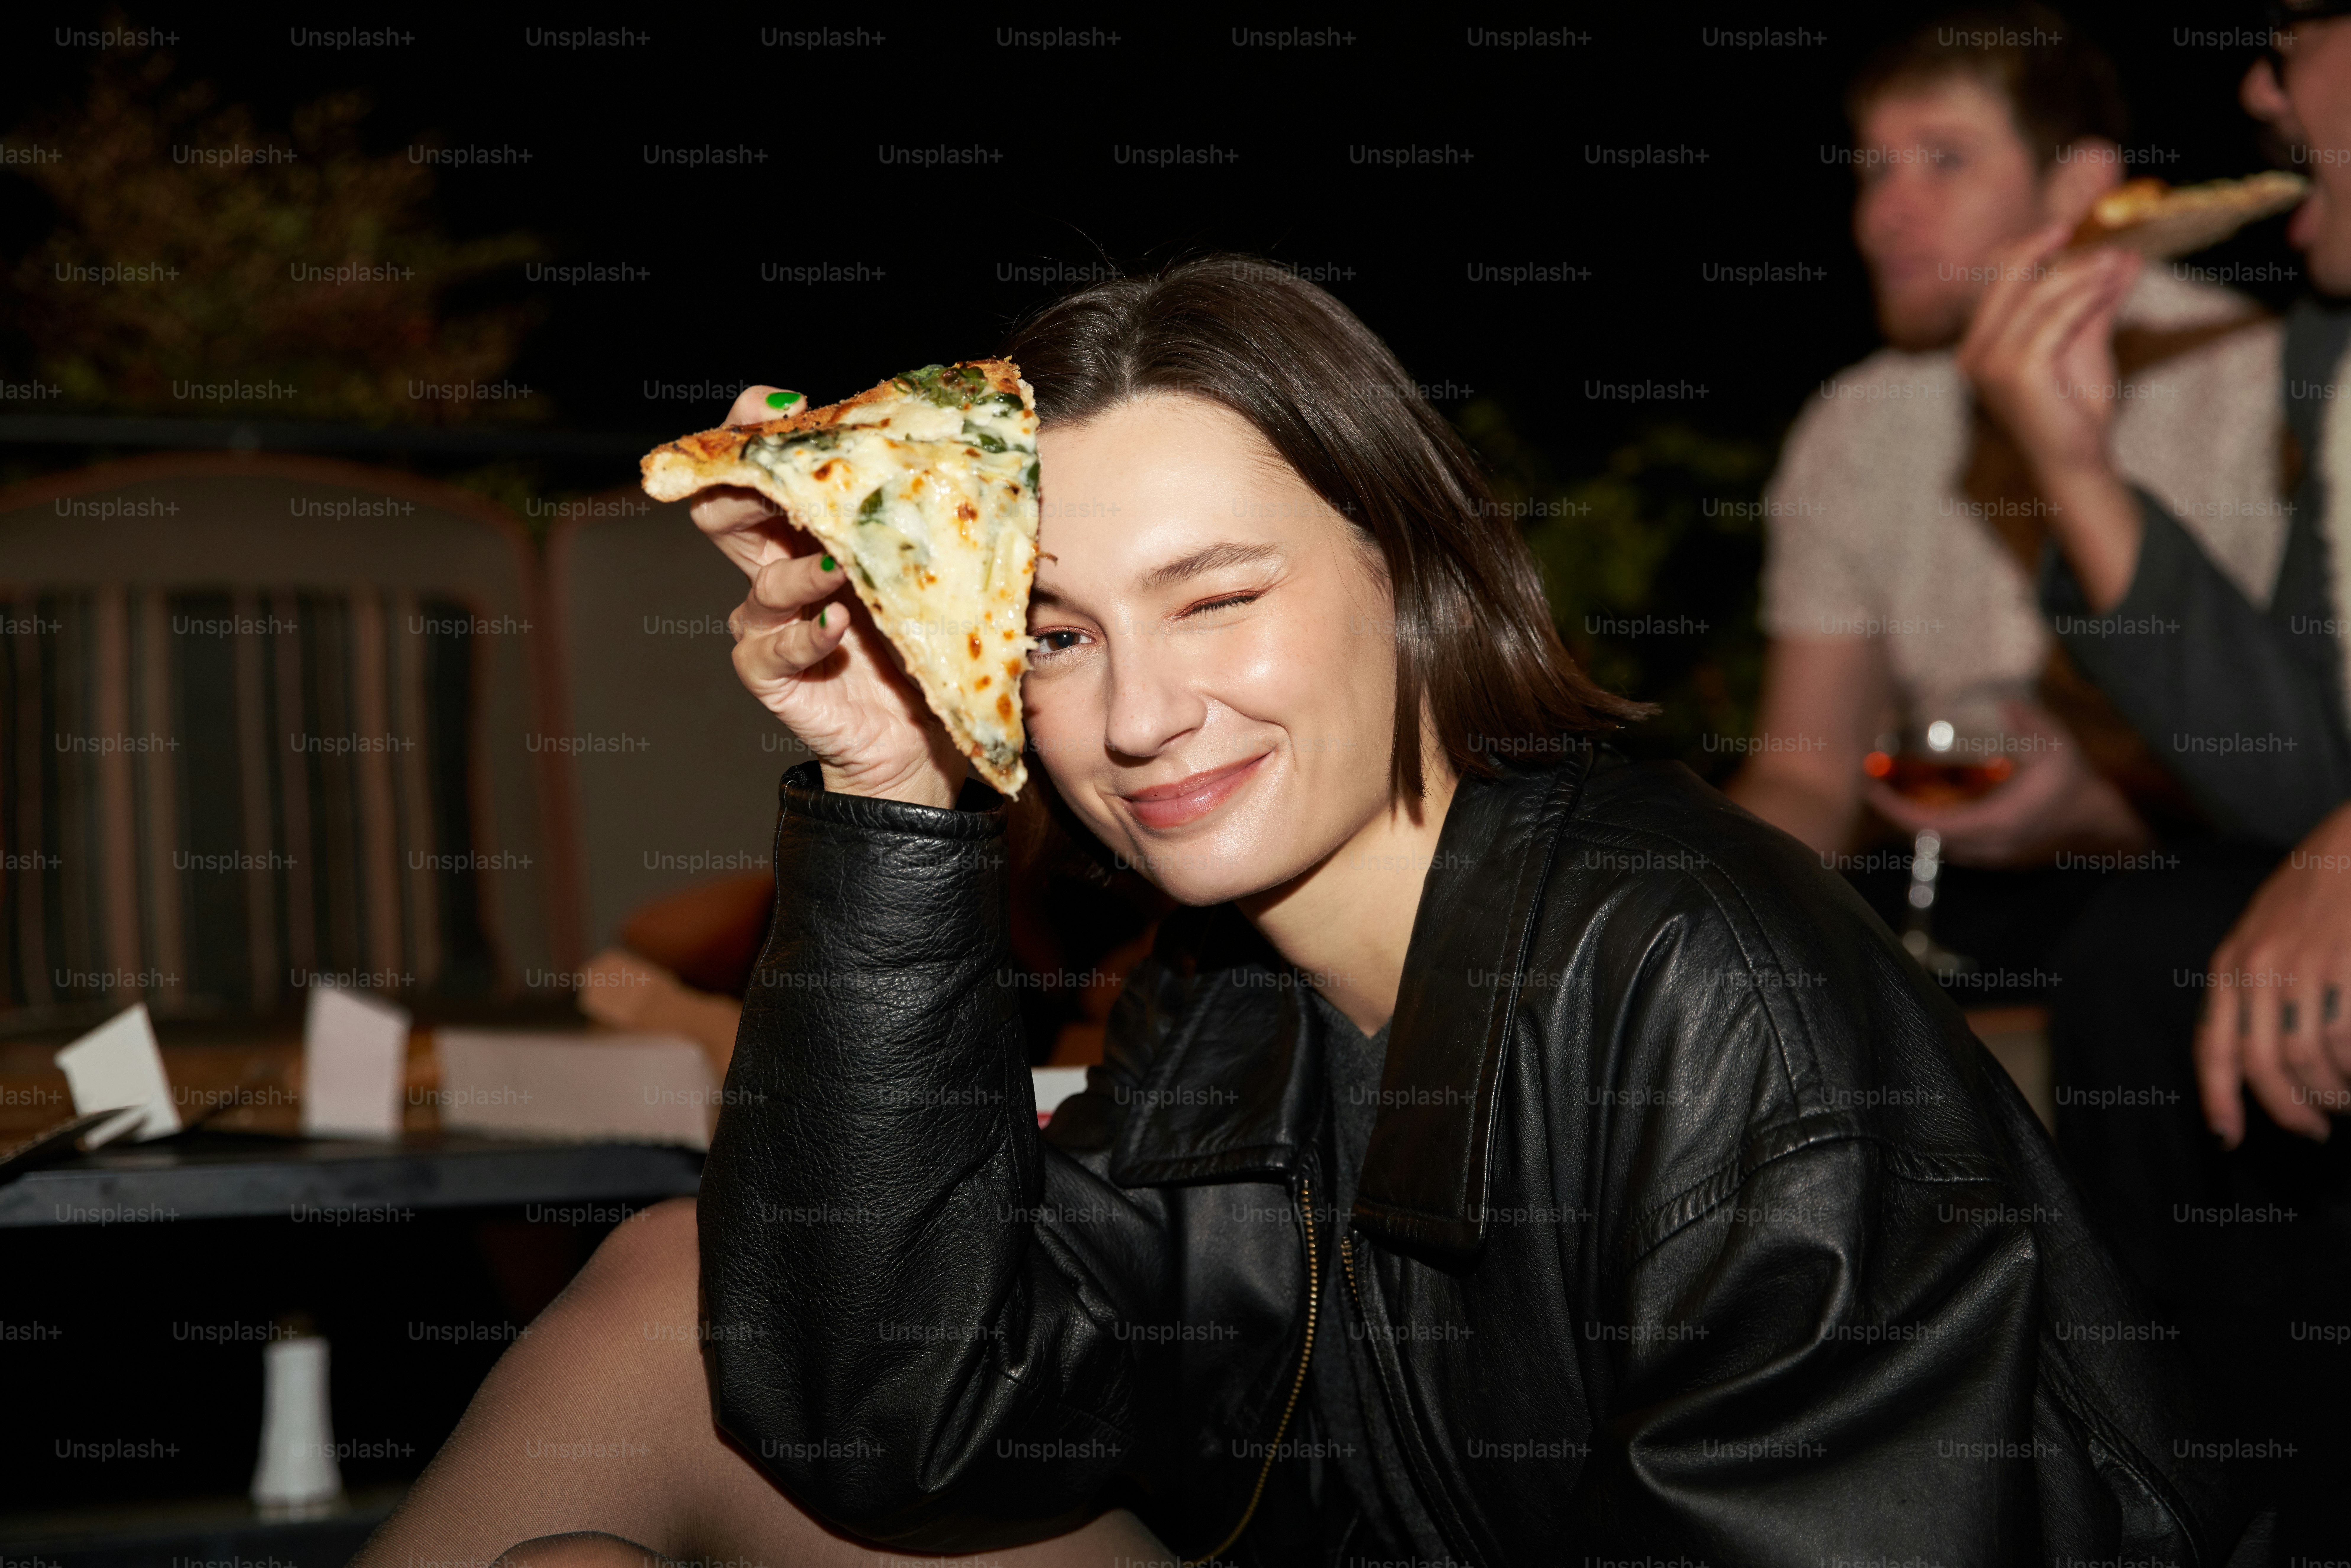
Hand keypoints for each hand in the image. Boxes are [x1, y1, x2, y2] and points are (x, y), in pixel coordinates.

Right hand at [690, 384, 965, 807]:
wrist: (917, 740)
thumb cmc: (922, 647)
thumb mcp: (923, 573)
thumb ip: (921, 525)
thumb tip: (967, 459)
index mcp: (808, 535)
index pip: (765, 472)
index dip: (757, 433)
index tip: (781, 406)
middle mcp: (779, 572)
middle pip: (727, 515)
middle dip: (743, 488)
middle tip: (773, 475)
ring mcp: (770, 625)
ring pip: (759, 584)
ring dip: (799, 572)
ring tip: (837, 567)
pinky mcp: (772, 675)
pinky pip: (770, 649)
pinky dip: (804, 635)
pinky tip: (834, 624)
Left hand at [1863, 703, 2148, 867]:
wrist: (2100, 821)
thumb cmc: (2076, 784)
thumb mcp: (2057, 748)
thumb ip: (2032, 724)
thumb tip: (2009, 702)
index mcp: (1996, 822)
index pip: (1931, 825)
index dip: (1897, 811)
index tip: (1873, 791)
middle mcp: (1988, 846)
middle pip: (1926, 840)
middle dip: (1896, 816)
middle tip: (1874, 788)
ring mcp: (1992, 856)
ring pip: (1937, 846)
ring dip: (1913, 824)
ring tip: (1891, 795)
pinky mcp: (1996, 856)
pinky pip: (1953, 846)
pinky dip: (1932, 829)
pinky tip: (1923, 805)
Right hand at [1957, 223, 2139, 480]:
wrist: (2077, 459)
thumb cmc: (2074, 407)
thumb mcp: (2082, 342)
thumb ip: (2093, 301)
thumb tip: (2120, 256)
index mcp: (1977, 347)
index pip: (1993, 284)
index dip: (2023, 251)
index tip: (2060, 230)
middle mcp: (1973, 355)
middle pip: (2006, 281)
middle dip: (2047, 251)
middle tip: (2085, 234)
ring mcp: (1991, 365)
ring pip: (2036, 296)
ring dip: (2080, 273)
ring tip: (2115, 261)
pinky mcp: (2018, 373)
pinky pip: (2054, 320)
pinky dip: (2086, 297)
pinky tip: (2110, 285)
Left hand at [2194, 802, 2350, 1146]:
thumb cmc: (2313, 891)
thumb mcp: (2264, 934)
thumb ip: (2252, 986)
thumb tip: (2257, 1051)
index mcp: (2231, 964)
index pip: (2213, 1045)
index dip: (2218, 1097)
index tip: (2227, 1135)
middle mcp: (2258, 970)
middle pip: (2262, 1065)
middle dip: (2287, 1108)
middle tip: (2312, 1128)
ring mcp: (2303, 969)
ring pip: (2308, 1060)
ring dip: (2330, 1094)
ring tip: (2344, 1101)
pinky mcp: (2345, 969)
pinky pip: (2345, 1041)